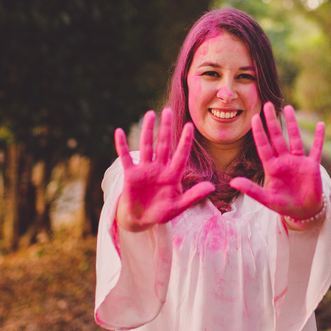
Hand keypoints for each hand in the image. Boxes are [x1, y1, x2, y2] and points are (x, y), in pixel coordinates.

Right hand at [115, 108, 213, 230]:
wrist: (141, 219)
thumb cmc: (161, 212)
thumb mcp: (178, 206)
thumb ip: (193, 196)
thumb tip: (212, 187)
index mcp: (172, 175)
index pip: (181, 155)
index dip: (185, 141)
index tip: (190, 125)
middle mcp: (159, 168)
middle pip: (163, 145)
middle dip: (166, 128)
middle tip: (168, 110)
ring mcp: (144, 170)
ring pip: (146, 146)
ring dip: (148, 131)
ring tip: (150, 114)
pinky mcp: (130, 174)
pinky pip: (125, 157)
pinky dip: (121, 145)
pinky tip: (119, 132)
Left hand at [231, 103, 324, 221]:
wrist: (303, 211)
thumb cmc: (283, 205)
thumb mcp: (266, 199)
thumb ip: (251, 190)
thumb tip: (232, 182)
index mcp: (272, 167)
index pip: (263, 146)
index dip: (259, 133)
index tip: (254, 118)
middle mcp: (284, 160)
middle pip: (277, 137)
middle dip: (272, 122)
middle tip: (267, 104)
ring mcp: (298, 161)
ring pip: (294, 139)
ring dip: (292, 124)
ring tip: (288, 108)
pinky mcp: (312, 165)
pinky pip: (316, 149)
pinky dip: (319, 138)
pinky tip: (320, 125)